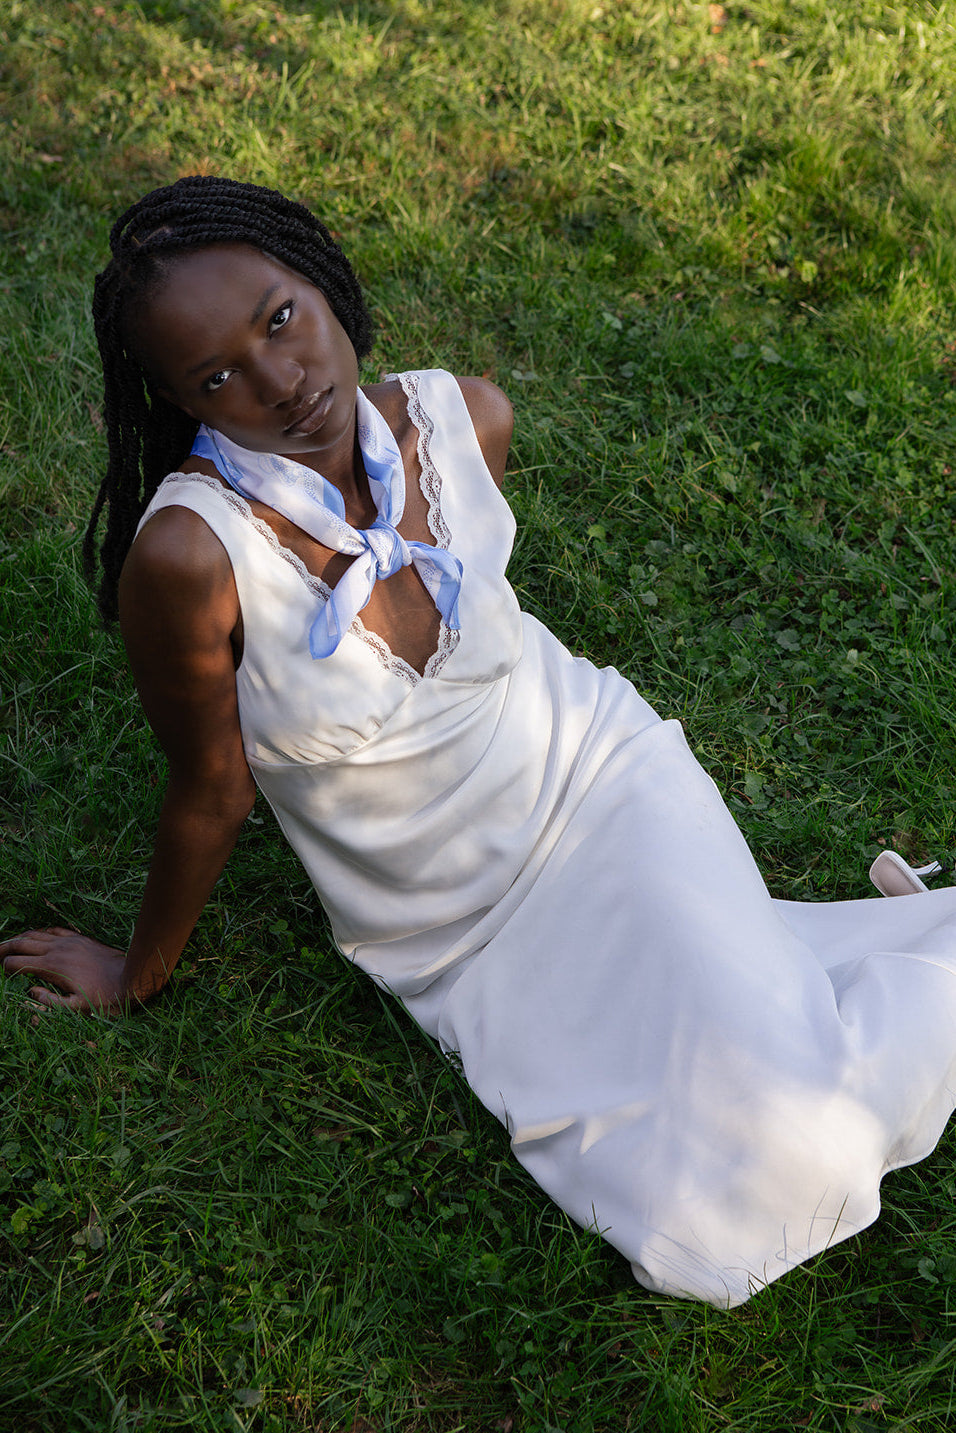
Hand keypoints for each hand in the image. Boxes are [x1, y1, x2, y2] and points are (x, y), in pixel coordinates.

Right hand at [0, 928, 132, 1014]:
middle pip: (22, 942)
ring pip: (36, 933)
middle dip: (4, 948)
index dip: (5, 968)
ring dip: (19, 938)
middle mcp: (58, 949)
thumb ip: (50, 1003)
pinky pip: (54, 930)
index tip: (3, 975)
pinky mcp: (80, 938)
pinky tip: (37, 936)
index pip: (17, 963)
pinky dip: (40, 932)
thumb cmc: (106, 998)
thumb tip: (30, 992)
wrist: (132, 977)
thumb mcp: (77, 1009)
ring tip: (8, 945)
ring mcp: (69, 941)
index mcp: (52, 967)